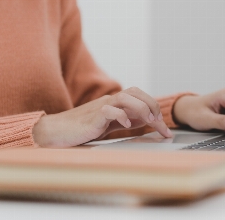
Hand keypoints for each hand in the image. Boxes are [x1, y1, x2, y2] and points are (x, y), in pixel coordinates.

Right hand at [32, 87, 171, 146]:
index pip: (140, 98)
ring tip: (149, 121)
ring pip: (125, 97)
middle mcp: (110, 101)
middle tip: (159, 122)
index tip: (167, 131)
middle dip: (152, 105)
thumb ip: (127, 120)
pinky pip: (109, 110)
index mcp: (115, 103)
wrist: (57, 132)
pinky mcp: (92, 116)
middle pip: (135, 92)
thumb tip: (147, 121)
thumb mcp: (110, 125)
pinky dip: (120, 116)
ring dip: (141, 108)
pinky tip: (125, 125)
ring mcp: (101, 107)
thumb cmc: (82, 129)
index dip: (156, 111)